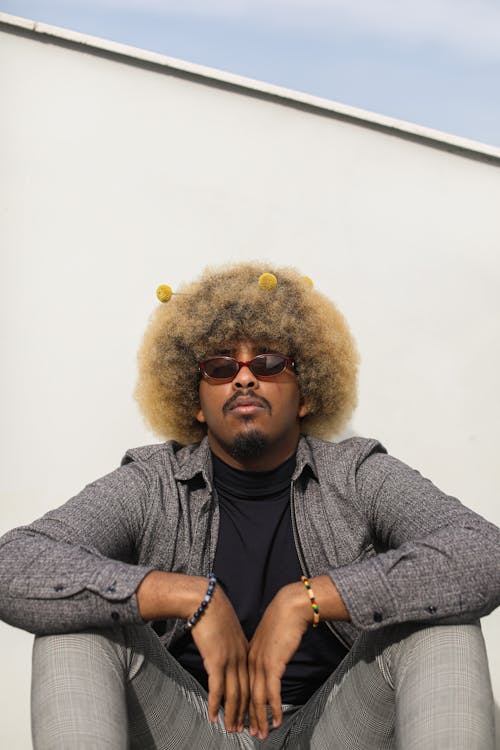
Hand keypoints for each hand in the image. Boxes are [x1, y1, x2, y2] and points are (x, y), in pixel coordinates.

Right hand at [137, 571, 248, 732]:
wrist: (205, 600)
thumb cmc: (213, 613)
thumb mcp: (228, 631)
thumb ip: (231, 645)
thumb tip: (228, 655)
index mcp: (246, 651)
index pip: (252, 681)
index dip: (253, 701)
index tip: (252, 715)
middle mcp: (241, 657)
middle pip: (246, 691)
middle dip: (247, 714)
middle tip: (248, 731)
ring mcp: (230, 659)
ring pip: (234, 694)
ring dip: (232, 714)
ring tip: (231, 729)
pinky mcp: (216, 660)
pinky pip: (217, 688)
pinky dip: (216, 704)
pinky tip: (213, 716)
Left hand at [247, 576, 348, 739]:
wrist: (290, 607)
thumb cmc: (283, 620)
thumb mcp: (269, 638)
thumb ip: (264, 651)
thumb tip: (268, 660)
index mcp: (247, 654)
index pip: (242, 684)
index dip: (241, 704)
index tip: (241, 718)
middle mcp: (250, 661)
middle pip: (247, 695)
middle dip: (246, 717)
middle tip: (247, 733)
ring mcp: (260, 663)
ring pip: (257, 698)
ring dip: (259, 719)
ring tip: (261, 734)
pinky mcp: (272, 665)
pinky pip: (272, 693)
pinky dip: (273, 709)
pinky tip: (276, 721)